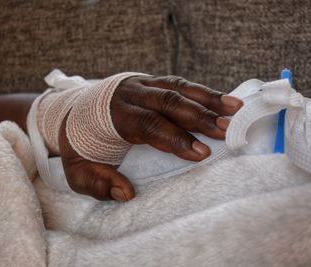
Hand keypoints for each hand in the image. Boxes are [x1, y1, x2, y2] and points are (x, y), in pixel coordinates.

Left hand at [58, 75, 242, 201]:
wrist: (75, 109)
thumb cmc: (81, 143)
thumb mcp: (76, 170)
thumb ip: (97, 182)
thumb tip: (126, 193)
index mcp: (112, 114)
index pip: (147, 124)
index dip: (174, 138)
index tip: (200, 153)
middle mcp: (130, 93)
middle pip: (168, 101)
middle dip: (199, 116)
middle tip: (226, 131)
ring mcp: (143, 84)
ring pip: (179, 87)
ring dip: (209, 98)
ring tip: (235, 110)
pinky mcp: (153, 82)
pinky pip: (181, 84)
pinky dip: (204, 92)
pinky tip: (225, 100)